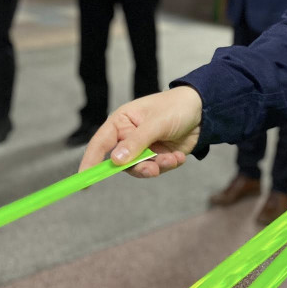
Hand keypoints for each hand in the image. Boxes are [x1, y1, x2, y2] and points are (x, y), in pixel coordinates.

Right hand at [79, 86, 202, 178]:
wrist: (203, 110)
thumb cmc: (176, 107)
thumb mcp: (156, 123)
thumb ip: (137, 142)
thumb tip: (115, 161)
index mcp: (121, 121)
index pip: (100, 143)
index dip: (90, 162)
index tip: (83, 180)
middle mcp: (129, 136)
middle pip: (121, 162)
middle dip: (138, 167)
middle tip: (153, 169)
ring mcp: (143, 147)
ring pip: (140, 168)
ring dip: (157, 166)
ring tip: (173, 159)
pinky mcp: (157, 156)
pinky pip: (156, 169)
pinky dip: (168, 165)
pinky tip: (179, 156)